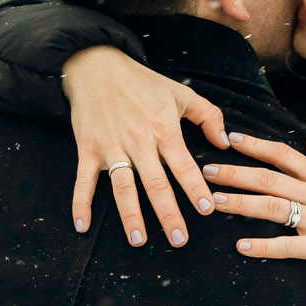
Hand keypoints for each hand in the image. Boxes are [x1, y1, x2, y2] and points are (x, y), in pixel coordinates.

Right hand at [63, 46, 229, 246]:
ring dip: (130, 215)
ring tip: (139, 239)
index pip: (183, 165)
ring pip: (123, 187)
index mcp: (164, 130)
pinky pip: (84, 180)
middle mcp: (138, 142)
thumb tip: (224, 142)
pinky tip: (82, 225)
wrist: (96, 66)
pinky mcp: (88, 149)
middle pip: (155, 184)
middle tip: (178, 239)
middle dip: (168, 213)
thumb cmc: (142, 82)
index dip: (195, 188)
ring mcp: (111, 147)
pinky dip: (81, 203)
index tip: (206, 209)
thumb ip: (208, 116)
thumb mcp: (181, 92)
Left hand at [202, 135, 305, 273]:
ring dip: (241, 204)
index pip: (284, 155)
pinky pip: (287, 247)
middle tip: (207, 171)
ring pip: (273, 208)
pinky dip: (263, 247)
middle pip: (270, 179)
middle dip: (236, 174)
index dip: (256, 146)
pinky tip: (241, 245)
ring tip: (214, 202)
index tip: (231, 139)